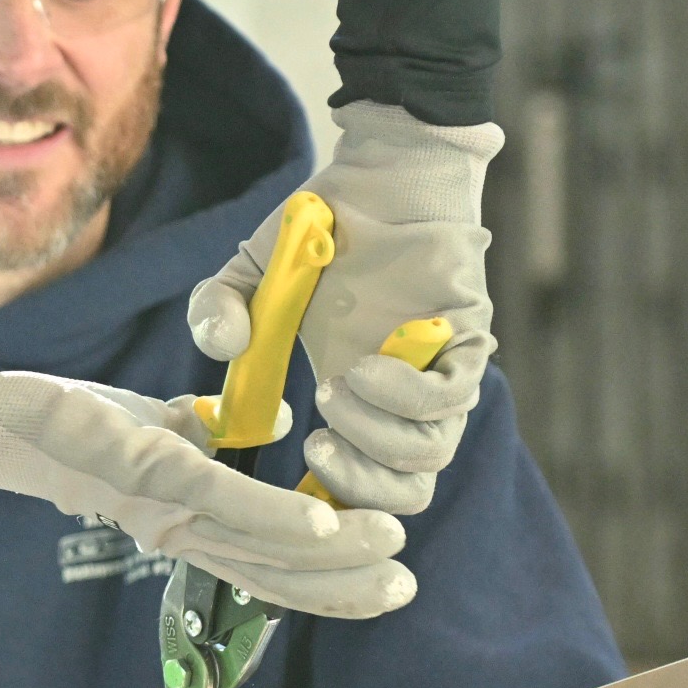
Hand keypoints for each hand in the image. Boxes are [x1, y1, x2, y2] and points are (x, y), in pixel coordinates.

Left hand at [0, 362, 412, 618]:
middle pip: (277, 577)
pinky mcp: (154, 473)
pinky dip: (279, 517)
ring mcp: (169, 509)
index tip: (387, 581)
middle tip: (405, 586)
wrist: (4, 423)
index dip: (331, 586)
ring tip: (389, 549)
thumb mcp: (163, 429)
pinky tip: (326, 522)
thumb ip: (217, 433)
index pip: (271, 571)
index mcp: (190, 528)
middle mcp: (183, 534)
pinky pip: (227, 502)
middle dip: (346, 587)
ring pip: (264, 549)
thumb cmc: (80, 424)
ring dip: (333, 557)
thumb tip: (280, 418)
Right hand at [187, 102, 501, 515]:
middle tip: (314, 446)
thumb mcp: (252, 274)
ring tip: (332, 391)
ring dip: (371, 438)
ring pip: (425, 459)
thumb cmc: (324, 229)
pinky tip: (363, 367)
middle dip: (354, 488)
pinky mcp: (468, 345)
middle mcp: (404, 403)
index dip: (330, 513)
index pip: (360, 491)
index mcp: (358, 406)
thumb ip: (220, 309)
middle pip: (403, 497)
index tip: (290, 499)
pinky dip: (400, 397)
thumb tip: (221, 346)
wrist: (385, 173)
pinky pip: (447, 402)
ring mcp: (439, 377)